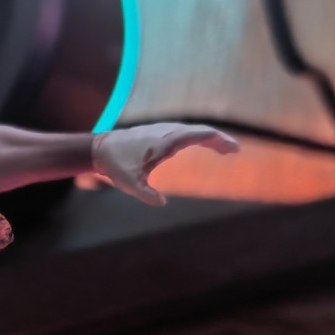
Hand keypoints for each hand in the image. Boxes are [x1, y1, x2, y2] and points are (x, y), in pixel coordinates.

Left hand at [91, 123, 239, 206]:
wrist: (100, 149)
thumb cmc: (115, 166)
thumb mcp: (129, 184)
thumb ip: (146, 195)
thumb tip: (162, 204)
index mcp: (166, 141)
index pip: (201, 134)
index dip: (220, 140)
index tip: (234, 149)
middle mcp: (167, 132)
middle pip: (201, 131)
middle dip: (219, 140)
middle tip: (234, 151)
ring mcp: (162, 130)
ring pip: (192, 130)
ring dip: (209, 138)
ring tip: (223, 150)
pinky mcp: (157, 133)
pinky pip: (183, 132)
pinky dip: (196, 136)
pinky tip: (201, 143)